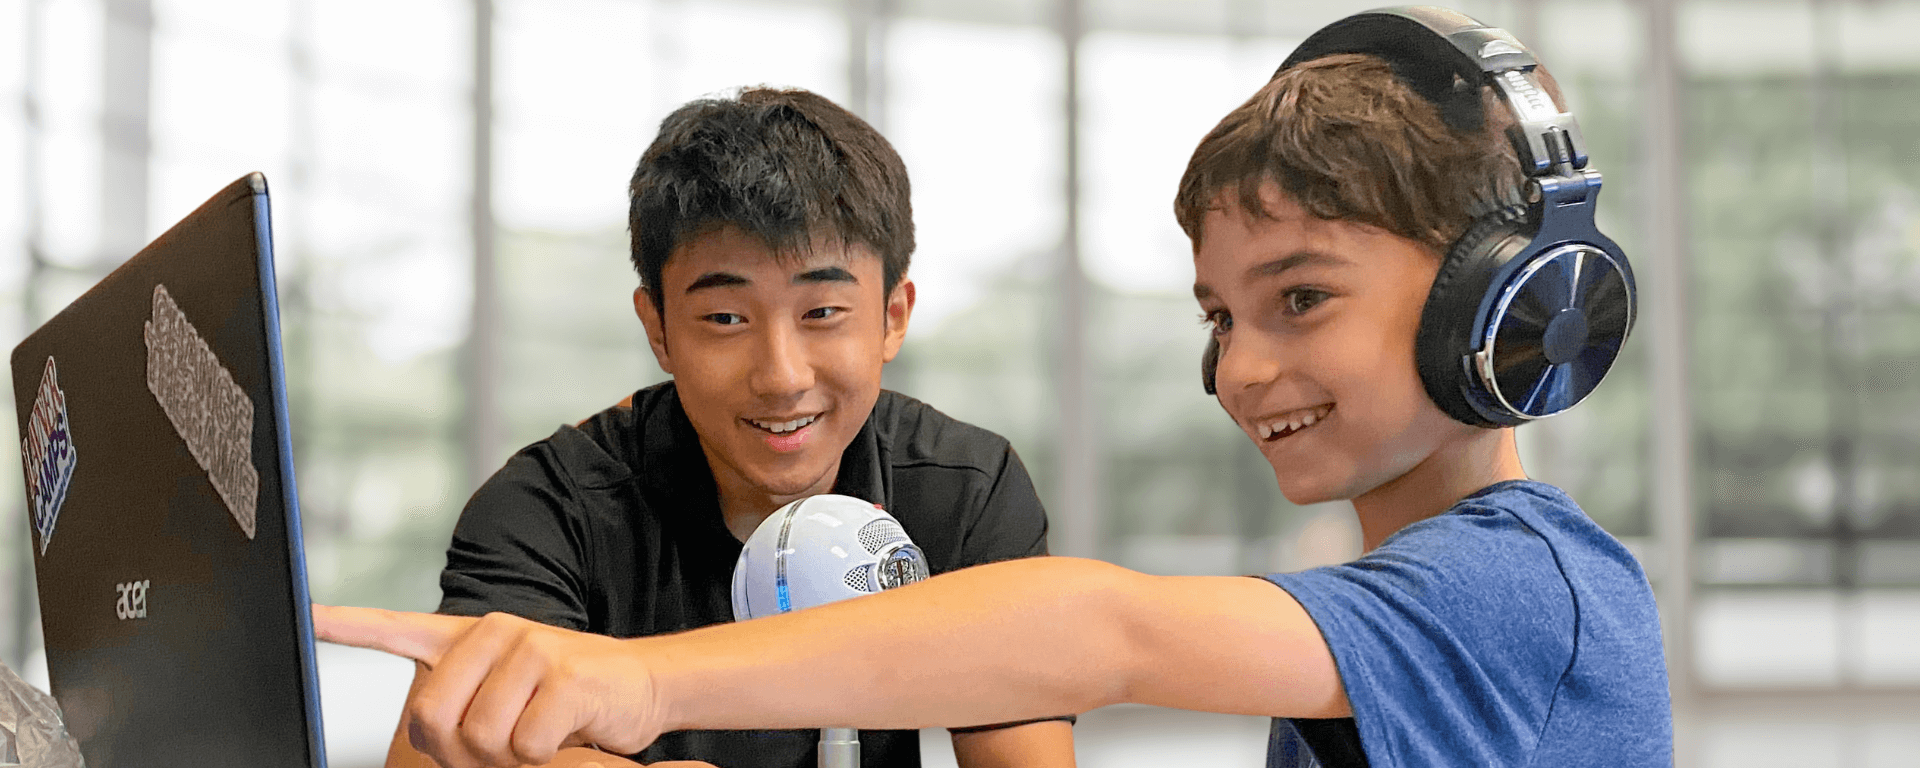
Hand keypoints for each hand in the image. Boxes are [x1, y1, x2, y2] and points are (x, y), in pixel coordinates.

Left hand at [313, 605, 667, 767]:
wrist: (640, 686)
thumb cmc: (566, 699)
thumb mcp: (508, 692)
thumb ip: (464, 703)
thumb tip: (428, 735)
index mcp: (471, 636)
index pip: (399, 628)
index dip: (350, 627)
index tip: (310, 617)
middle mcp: (496, 632)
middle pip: (434, 718)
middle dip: (461, 754)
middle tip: (500, 752)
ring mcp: (533, 649)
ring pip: (481, 737)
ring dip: (508, 760)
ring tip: (537, 742)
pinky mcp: (569, 676)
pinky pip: (528, 744)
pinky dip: (543, 757)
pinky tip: (567, 736)